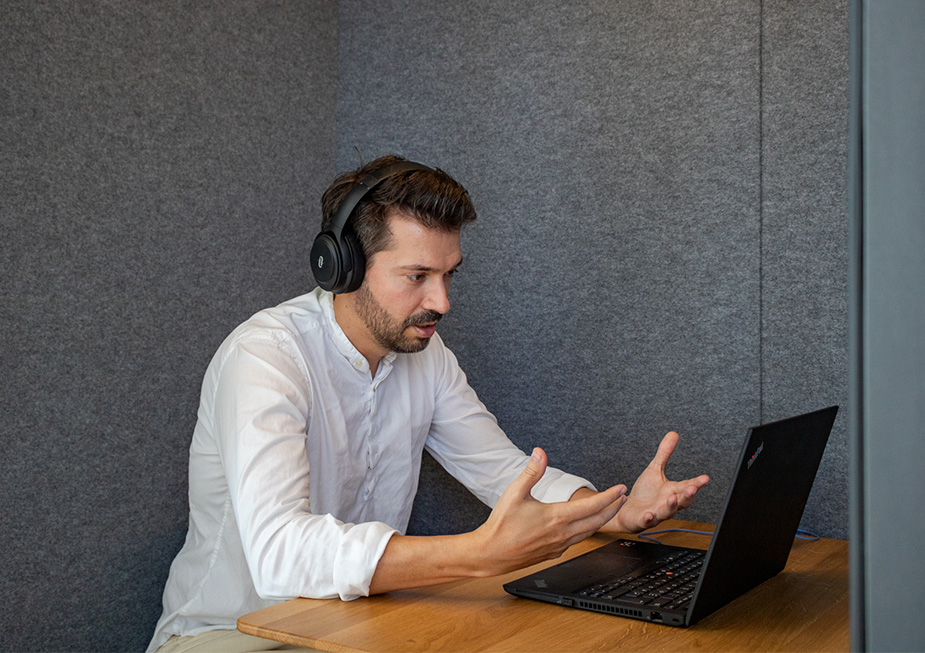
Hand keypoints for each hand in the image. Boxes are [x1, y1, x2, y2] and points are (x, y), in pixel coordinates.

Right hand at [473, 448, 626, 575]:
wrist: (491, 554)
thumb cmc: (501, 524)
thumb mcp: (514, 493)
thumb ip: (531, 472)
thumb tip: (540, 452)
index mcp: (556, 517)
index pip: (592, 506)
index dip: (610, 496)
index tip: (620, 488)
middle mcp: (562, 533)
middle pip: (598, 521)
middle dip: (613, 508)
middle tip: (623, 497)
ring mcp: (560, 546)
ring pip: (590, 532)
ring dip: (603, 520)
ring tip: (610, 509)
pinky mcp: (555, 553)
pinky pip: (578, 541)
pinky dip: (588, 530)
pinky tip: (586, 525)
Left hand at [610, 431, 709, 532]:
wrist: (628, 511)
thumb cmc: (645, 493)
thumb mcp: (654, 470)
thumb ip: (665, 454)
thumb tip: (674, 434)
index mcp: (673, 491)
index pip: (688, 487)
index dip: (697, 483)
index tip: (705, 478)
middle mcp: (667, 504)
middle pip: (682, 502)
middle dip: (688, 496)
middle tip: (692, 488)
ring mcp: (656, 513)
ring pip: (667, 512)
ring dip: (671, 506)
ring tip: (672, 498)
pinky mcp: (643, 520)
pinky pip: (647, 521)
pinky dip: (648, 518)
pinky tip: (649, 514)